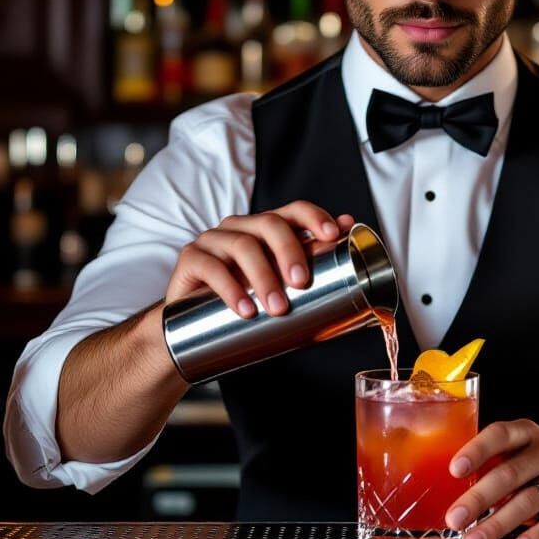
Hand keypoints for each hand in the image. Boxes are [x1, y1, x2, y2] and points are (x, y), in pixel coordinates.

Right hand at [165, 202, 354, 317]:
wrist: (194, 328)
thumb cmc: (246, 300)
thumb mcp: (279, 284)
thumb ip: (311, 259)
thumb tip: (347, 228)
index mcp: (266, 228)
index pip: (294, 210)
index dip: (314, 217)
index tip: (332, 235)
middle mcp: (240, 226)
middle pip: (269, 224)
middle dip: (289, 251)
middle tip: (301, 282)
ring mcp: (214, 240)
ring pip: (242, 245)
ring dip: (263, 277)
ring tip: (277, 307)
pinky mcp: (191, 258)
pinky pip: (211, 267)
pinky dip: (230, 289)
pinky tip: (245, 309)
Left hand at [445, 419, 538, 538]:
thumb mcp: (528, 452)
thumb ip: (498, 462)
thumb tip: (454, 487)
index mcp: (529, 434)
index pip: (500, 434)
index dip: (477, 450)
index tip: (455, 470)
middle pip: (509, 474)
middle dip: (478, 499)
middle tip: (454, 519)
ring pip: (529, 501)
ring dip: (498, 523)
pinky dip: (538, 534)